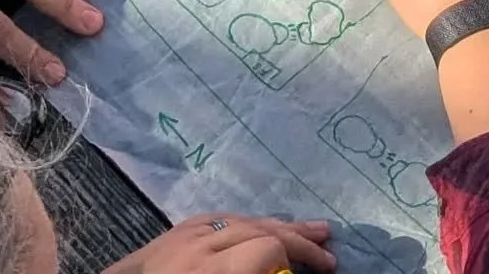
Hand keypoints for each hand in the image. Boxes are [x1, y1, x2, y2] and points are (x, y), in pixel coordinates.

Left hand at [105, 215, 333, 273]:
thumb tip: (281, 265)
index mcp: (206, 273)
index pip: (268, 247)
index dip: (301, 258)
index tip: (328, 272)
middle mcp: (191, 249)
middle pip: (256, 228)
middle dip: (297, 238)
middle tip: (332, 251)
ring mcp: (171, 241)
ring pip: (234, 220)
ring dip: (271, 225)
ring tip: (305, 231)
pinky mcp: (157, 243)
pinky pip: (208, 222)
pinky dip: (239, 224)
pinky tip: (254, 227)